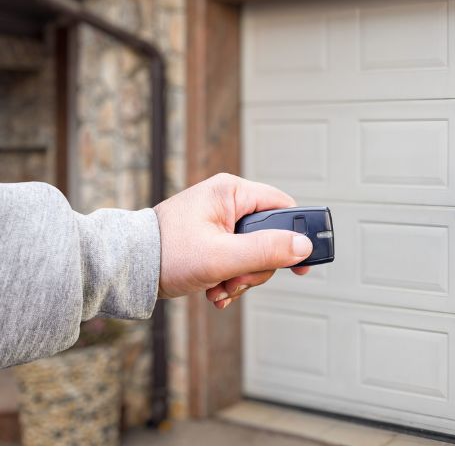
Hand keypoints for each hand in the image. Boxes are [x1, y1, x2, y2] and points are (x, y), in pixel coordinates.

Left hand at [153, 173, 312, 308]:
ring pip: (254, 253)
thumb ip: (266, 251)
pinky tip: (215, 289)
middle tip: (237, 280)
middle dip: (257, 267)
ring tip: (220, 287)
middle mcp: (227, 202)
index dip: (297, 235)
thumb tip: (303, 247)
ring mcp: (219, 222)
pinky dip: (230, 279)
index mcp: (231, 192)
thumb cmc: (164, 254)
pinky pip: (238, 260)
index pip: (283, 207)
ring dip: (242, 278)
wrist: (125, 269)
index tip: (302, 263)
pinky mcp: (212, 239)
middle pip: (270, 237)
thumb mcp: (222, 256)